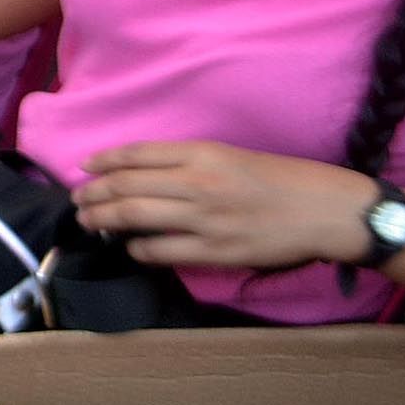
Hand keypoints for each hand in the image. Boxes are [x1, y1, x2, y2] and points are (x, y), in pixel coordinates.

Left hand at [72, 142, 376, 270]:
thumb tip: (145, 176)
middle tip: (77, 201)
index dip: (104, 161)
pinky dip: (137, 249)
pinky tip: (130, 247)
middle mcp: (198, 182)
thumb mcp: (233, 156)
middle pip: (126, 186)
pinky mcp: (216, 251)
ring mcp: (204, 219)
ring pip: (134, 218)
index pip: (138, 155)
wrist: (327, 211)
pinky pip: (161, 251)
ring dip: (104, 220)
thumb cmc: (285, 180)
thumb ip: (191, 163)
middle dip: (93, 194)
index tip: (84, 167)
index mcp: (203, 153)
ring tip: (89, 221)